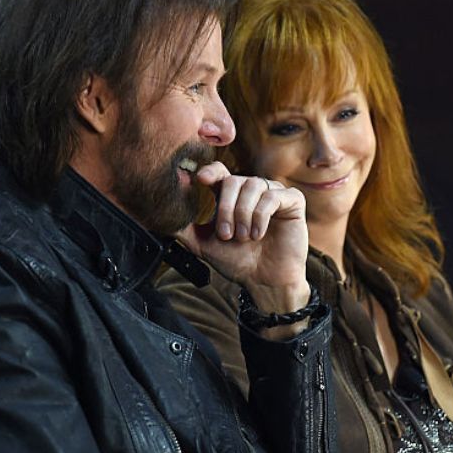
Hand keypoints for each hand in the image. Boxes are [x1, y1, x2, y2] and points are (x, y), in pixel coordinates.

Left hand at [175, 163, 309, 336]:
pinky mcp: (292, 201)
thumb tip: (160, 215)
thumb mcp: (203, 244)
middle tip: (227, 235)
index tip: (201, 180)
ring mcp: (272, 194)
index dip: (211, 171)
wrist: (264, 281)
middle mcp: (251, 190)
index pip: (220, 172)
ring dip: (244, 214)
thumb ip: (183, 228)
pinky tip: (259, 234)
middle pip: (234, 180)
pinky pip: (273, 196)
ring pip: (253, 186)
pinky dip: (261, 216)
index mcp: (231, 196)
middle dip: (226, 209)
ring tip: (244, 238)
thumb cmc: (238, 261)